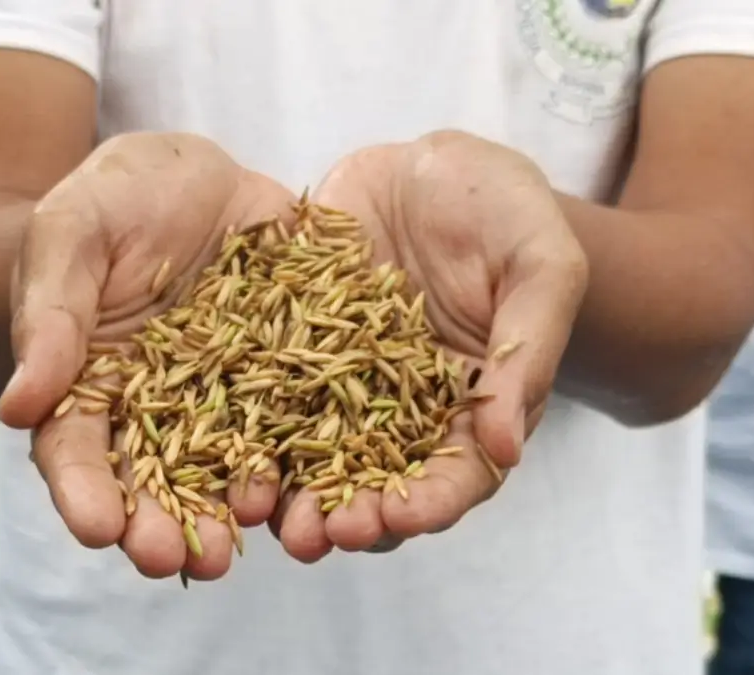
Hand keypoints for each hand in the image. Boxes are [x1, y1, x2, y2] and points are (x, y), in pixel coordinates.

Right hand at [0, 132, 296, 579]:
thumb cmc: (115, 198)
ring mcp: (233, 401)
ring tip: (235, 546)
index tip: (96, 527)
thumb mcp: (73, 231)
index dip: (84, 491)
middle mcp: (162, 410)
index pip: (78, 450)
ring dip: (231, 514)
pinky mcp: (293, 380)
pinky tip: (311, 493)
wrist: (199, 177)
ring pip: (230, 470)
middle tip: (169, 559)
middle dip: (160, 525)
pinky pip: (304, 426)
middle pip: (156, 481)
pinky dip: (307, 463)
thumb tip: (20, 405)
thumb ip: (51, 312)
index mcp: (93, 385)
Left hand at [273, 130, 588, 560]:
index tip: (403, 516)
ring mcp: (342, 382)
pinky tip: (213, 447)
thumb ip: (526, 349)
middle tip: (319, 535)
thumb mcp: (540, 265)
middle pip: (380, 481)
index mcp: (472, 403)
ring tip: (262, 514)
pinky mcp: (291, 348)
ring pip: (314, 454)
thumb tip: (506, 447)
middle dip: (351, 515)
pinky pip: (262, 392)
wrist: (431, 165)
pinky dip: (241, 425)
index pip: (459, 472)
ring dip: (290, 492)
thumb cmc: (505, 211)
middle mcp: (403, 409)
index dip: (433, 500)